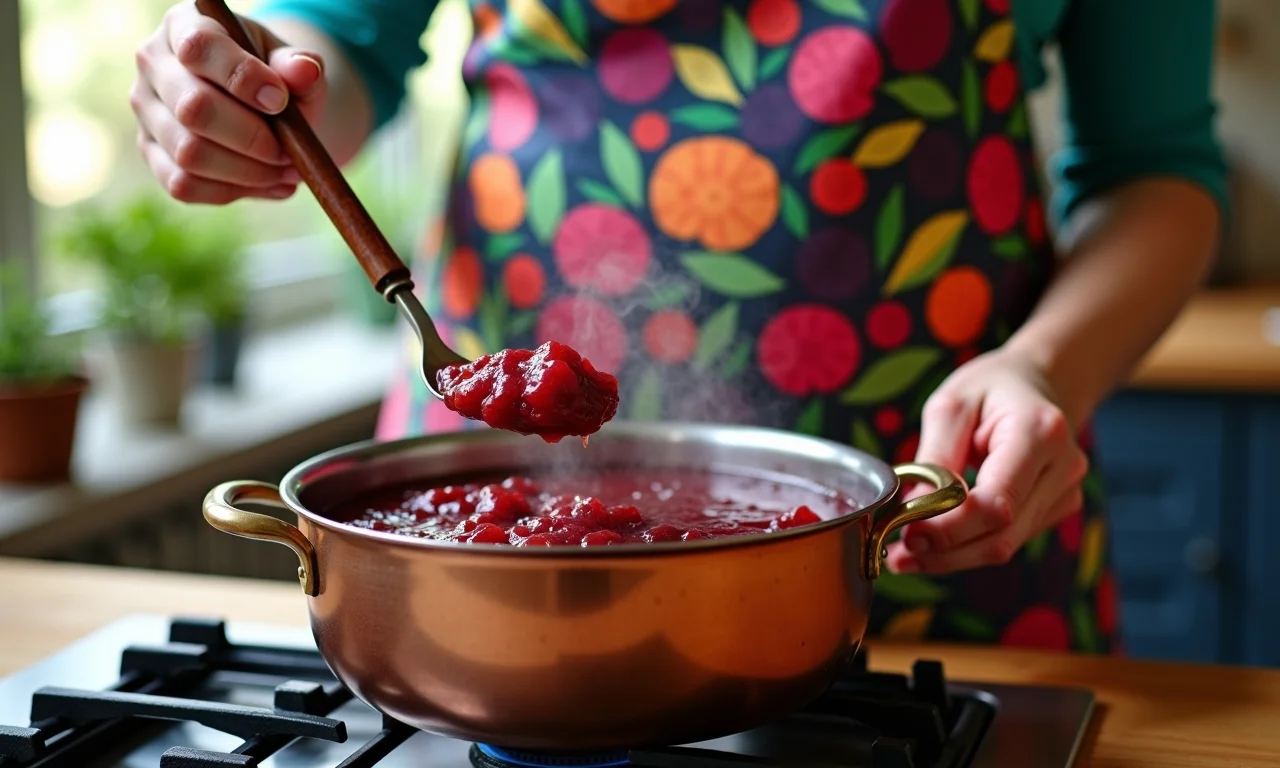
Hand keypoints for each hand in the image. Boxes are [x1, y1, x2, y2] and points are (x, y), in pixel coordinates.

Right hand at [131, 1, 328, 203]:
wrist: (259, 102)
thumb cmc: (273, 75)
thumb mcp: (291, 62)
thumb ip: (300, 66)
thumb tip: (304, 72)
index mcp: (186, 24)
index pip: (200, 49)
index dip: (243, 79)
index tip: (280, 102)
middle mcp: (154, 63)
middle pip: (194, 109)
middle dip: (254, 139)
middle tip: (290, 152)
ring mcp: (147, 110)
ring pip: (190, 154)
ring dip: (249, 172)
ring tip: (286, 171)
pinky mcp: (151, 152)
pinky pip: (185, 185)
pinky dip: (234, 191)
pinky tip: (268, 184)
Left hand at [886, 347, 1088, 574]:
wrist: (1039, 382)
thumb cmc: (991, 388)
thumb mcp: (951, 405)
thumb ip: (935, 456)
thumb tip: (914, 510)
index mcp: (1039, 432)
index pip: (996, 502)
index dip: (950, 528)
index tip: (907, 534)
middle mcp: (1062, 467)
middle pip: (1001, 534)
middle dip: (945, 551)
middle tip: (897, 557)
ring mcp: (1065, 492)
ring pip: (1004, 545)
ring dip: (952, 556)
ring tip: (906, 556)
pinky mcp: (1056, 508)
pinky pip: (1009, 538)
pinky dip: (969, 546)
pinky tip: (937, 542)